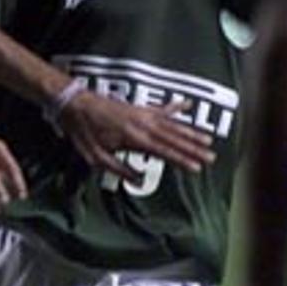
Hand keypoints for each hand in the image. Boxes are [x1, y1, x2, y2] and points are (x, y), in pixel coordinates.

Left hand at [59, 91, 215, 179]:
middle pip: (173, 139)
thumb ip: (119, 169)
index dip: (182, 160)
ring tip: (208, 139)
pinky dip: (175, 106)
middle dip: (193, 149)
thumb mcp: (96, 157)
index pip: (164, 152)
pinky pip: (161, 108)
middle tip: (211, 157)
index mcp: (133, 139)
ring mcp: (142, 115)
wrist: (75, 104)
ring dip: (191, 132)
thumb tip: (138, 181)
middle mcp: (142, 126)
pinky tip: (187, 105)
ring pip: (172, 125)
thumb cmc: (83, 133)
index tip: (197, 167)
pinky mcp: (139, 108)